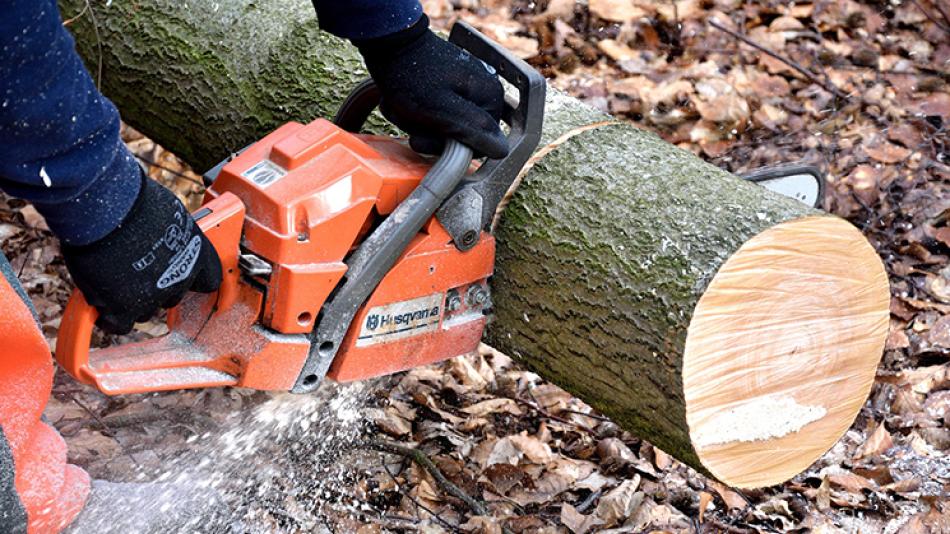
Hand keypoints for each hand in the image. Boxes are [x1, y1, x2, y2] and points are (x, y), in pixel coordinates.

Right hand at [61, 175, 221, 333]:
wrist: (105, 209)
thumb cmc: (132, 200)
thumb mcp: (168, 213)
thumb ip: (170, 235)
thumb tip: (161, 237)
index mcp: (198, 254)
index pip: (209, 280)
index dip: (193, 279)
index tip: (184, 277)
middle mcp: (181, 278)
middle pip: (173, 296)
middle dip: (157, 287)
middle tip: (137, 270)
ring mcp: (154, 296)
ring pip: (146, 311)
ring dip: (132, 299)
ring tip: (113, 278)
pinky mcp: (124, 307)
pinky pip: (119, 324)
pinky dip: (110, 316)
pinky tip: (102, 303)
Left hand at [355, 15, 508, 158]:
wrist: (387, 42)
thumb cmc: (411, 77)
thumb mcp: (443, 111)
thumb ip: (474, 131)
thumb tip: (502, 150)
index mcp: (490, 97)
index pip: (480, 144)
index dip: (451, 147)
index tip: (426, 137)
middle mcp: (482, 91)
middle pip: (459, 135)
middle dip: (428, 133)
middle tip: (409, 119)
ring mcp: (463, 87)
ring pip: (441, 126)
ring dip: (416, 123)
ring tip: (401, 107)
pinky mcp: (445, 85)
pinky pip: (432, 112)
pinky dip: (413, 112)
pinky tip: (401, 103)